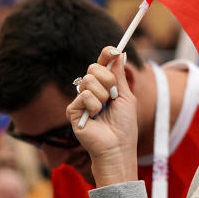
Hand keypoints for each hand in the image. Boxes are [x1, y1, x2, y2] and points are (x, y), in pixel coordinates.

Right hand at [66, 46, 138, 186]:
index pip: (101, 66)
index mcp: (104, 87)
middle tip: (113, 94)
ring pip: (89, 80)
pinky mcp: (72, 110)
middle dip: (107, 78)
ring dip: (103, 95)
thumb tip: (119, 55)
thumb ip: (120, 76)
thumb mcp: (126, 97)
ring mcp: (80, 100)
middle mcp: (90, 91)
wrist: (118, 146)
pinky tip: (95, 116)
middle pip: (93, 68)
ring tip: (104, 110)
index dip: (106, 56)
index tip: (114, 50)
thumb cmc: (124, 125)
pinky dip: (94, 105)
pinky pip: (84, 95)